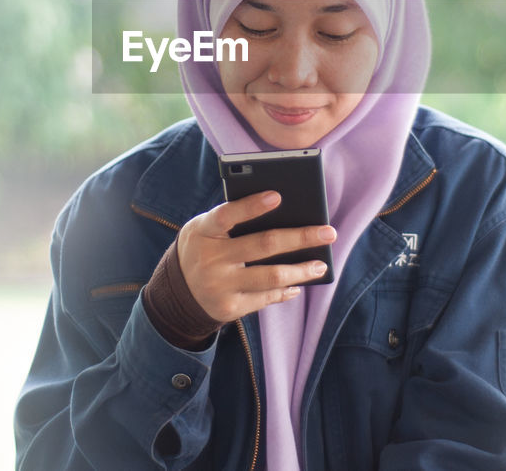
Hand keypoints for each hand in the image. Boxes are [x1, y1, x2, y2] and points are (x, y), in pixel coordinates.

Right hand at [176, 191, 337, 323]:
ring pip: (270, 277)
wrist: (176, 291)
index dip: (251, 206)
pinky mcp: (229, 308)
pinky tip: (299, 283)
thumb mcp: (206, 228)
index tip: (278, 196)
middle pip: (262, 245)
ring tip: (321, 265)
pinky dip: (285, 289)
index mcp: (204, 231)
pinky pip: (265, 298)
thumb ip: (233, 220)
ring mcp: (220, 286)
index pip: (227, 215)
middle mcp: (211, 260)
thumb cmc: (203, 246)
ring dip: (301, 270)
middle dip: (300, 238)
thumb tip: (284, 215)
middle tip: (329, 233)